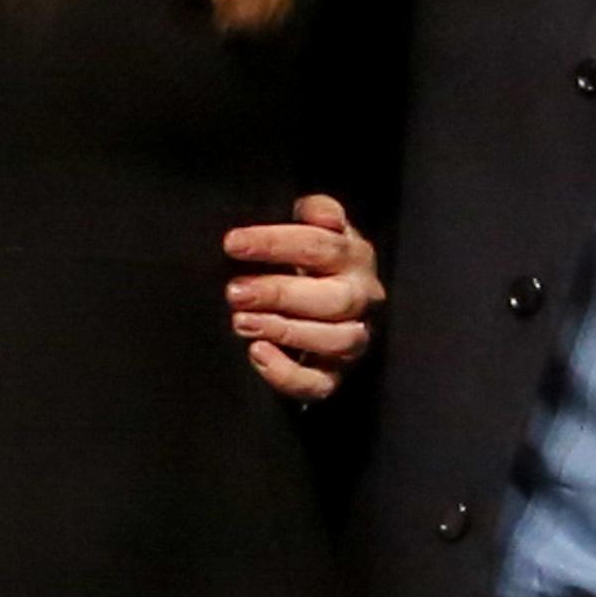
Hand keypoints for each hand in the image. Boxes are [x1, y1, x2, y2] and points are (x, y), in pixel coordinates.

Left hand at [225, 195, 379, 400]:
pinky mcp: (335, 373)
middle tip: (234, 291)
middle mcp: (362, 297)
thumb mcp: (312, 230)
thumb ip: (315, 213)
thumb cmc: (308, 263)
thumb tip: (319, 213)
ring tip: (241, 322)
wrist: (319, 305)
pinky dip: (288, 374)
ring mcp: (353, 338)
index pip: (322, 245)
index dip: (276, 244)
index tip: (233, 244)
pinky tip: (258, 354)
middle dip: (279, 293)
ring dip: (285, 331)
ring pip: (336, 340)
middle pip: (334, 298)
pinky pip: (320, 383)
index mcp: (355, 256)